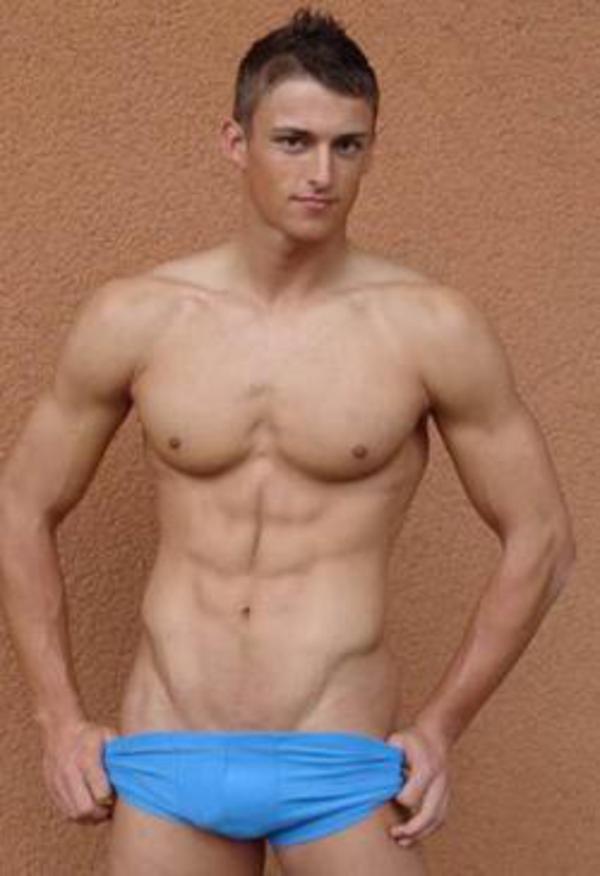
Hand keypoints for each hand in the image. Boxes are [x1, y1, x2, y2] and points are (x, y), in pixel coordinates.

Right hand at [40, 719, 118, 823]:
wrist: (58, 730)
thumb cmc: (89, 734)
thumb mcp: (108, 735)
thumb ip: (121, 751)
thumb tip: (136, 768)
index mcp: (87, 760)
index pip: (101, 793)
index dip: (112, 800)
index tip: (118, 796)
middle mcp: (70, 773)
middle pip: (85, 809)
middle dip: (101, 814)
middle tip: (110, 809)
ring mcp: (58, 784)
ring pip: (74, 814)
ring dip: (90, 818)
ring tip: (101, 810)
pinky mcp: (51, 790)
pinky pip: (65, 812)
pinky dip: (78, 816)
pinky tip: (88, 808)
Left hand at [385, 724, 449, 846]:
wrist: (435, 736)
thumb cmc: (411, 739)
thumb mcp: (396, 740)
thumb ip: (386, 757)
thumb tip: (371, 776)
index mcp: (426, 768)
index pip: (411, 796)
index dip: (398, 800)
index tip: (389, 796)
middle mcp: (439, 782)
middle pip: (429, 814)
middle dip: (412, 829)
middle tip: (394, 835)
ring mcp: (446, 790)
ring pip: (437, 820)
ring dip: (421, 834)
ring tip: (403, 842)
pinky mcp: (447, 796)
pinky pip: (440, 818)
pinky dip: (428, 830)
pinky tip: (414, 835)